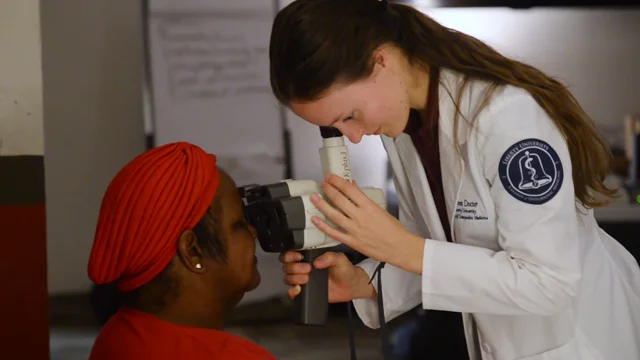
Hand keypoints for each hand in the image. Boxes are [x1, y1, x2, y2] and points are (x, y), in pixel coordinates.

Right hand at [280, 251, 374, 301]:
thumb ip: (329, 257)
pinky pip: (292, 293)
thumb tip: (317, 262)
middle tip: (308, 269)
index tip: (299, 257)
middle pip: (287, 266)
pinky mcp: (305, 291)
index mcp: (309, 256)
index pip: (291, 253)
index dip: (290, 255)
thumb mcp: (339, 259)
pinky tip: (299, 289)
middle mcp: (302, 267)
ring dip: (294, 278)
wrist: (350, 286)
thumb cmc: (344, 270)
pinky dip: (292, 292)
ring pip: (288, 278)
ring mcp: (302, 280)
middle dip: (294, 267)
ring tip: (307, 279)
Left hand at [310, 174, 425, 274]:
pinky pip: (334, 233)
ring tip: (314, 197)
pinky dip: (323, 226)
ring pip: (334, 215)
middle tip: (322, 184)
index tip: (329, 177)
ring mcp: (355, 230)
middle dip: (328, 190)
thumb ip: (363, 198)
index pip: (349, 190)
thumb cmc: (393, 228)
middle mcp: (360, 216)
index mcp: (369, 206)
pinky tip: (315, 220)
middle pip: (339, 200)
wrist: (399, 247)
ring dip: (322, 205)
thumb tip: (352, 186)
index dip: (337, 181)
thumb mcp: (380, 209)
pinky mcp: (352, 242)